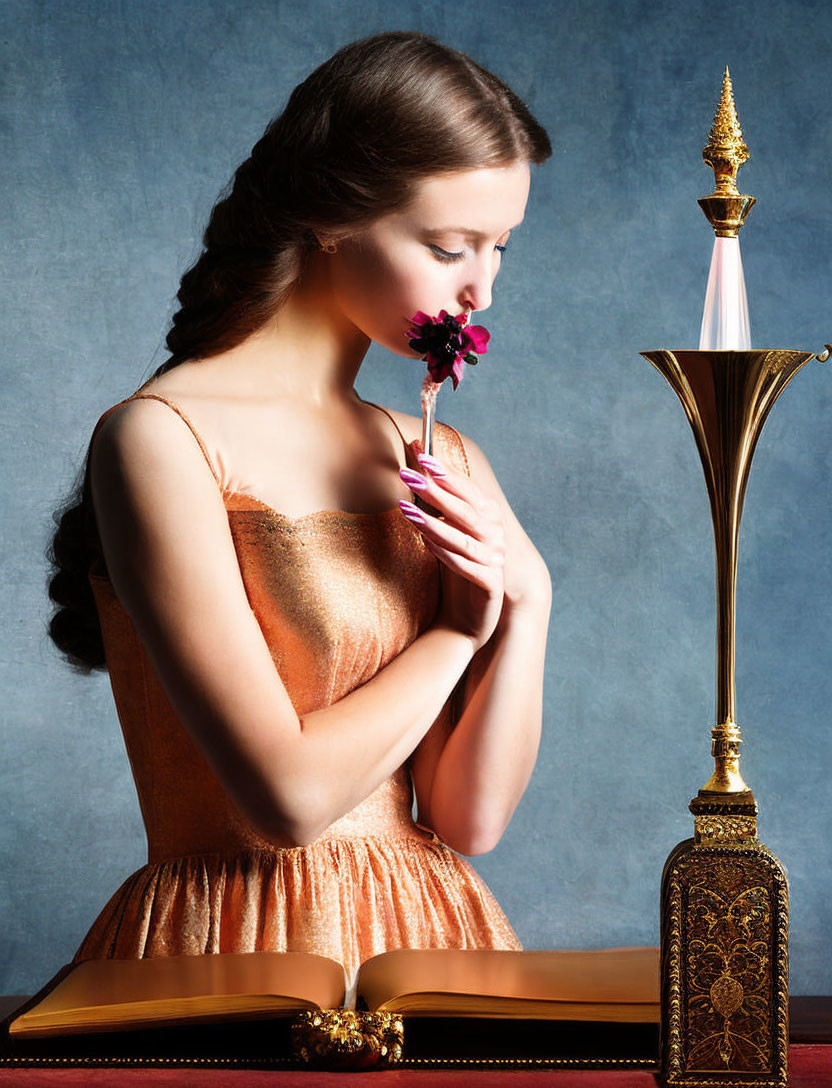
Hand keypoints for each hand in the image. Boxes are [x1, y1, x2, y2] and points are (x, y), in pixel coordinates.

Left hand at [398, 454, 505, 653]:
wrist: (463, 617)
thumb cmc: (452, 566)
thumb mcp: (442, 527)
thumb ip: (434, 495)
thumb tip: (417, 451)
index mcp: (487, 517)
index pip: (467, 489)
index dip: (446, 471)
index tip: (422, 453)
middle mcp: (495, 536)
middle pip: (465, 510)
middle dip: (436, 491)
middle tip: (409, 475)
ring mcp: (494, 561)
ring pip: (463, 538)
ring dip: (435, 522)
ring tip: (407, 509)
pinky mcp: (489, 586)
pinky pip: (466, 567)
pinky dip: (446, 554)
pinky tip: (425, 543)